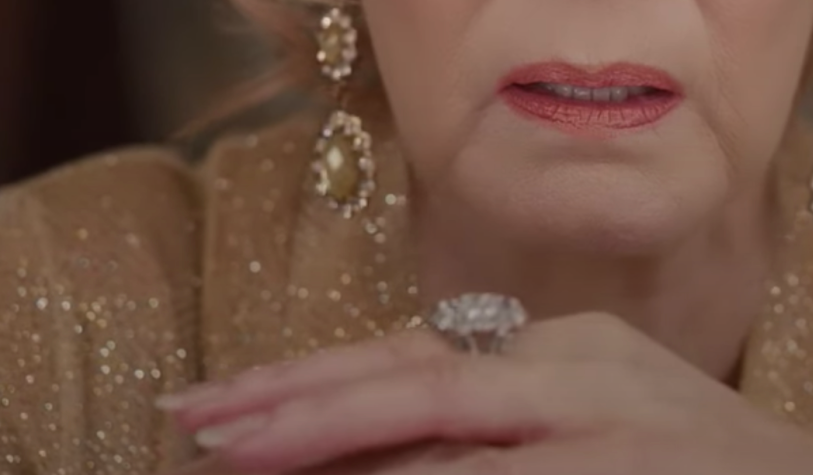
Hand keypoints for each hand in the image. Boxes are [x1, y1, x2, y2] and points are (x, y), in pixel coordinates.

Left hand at [159, 311, 812, 474]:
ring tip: (232, 460)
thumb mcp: (611, 434)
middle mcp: (582, 365)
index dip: (309, 381)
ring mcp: (606, 418)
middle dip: (289, 403)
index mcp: (575, 349)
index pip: (417, 355)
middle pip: (407, 373)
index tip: (218, 406)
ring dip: (328, 449)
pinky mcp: (622, 463)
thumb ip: (506, 436)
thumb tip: (381, 459)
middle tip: (190, 424)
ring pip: (434, 426)